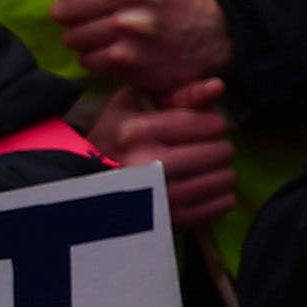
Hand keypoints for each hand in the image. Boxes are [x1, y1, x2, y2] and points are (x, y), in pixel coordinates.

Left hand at [45, 0, 232, 93]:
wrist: (211, 35)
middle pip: (61, 10)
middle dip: (78, 14)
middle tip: (106, 12)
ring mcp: (131, 29)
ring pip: (71, 36)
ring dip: (88, 38)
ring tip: (114, 32)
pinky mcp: (129, 60)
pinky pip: (86, 60)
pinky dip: (100, 58)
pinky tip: (122, 50)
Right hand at [80, 86, 234, 233]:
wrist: (82, 182)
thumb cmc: (113, 137)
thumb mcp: (134, 104)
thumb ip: (179, 93)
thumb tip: (218, 86)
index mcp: (138, 132)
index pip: (211, 124)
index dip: (213, 123)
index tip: (202, 128)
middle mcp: (148, 164)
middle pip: (221, 151)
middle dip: (219, 147)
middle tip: (205, 149)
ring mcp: (158, 196)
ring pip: (224, 179)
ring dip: (222, 172)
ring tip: (205, 168)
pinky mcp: (167, 220)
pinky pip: (220, 206)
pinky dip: (221, 196)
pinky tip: (206, 189)